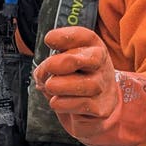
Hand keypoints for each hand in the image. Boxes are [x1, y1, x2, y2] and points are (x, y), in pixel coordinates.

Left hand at [33, 26, 145, 145]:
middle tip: (45, 70)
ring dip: (57, 86)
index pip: (83, 36)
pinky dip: (61, 103)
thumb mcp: (65, 64)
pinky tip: (57, 101)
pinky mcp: (101, 108)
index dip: (64, 36)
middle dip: (58, 64)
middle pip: (82, 60)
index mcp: (93, 47)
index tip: (49, 40)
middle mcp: (101, 64)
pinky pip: (79, 105)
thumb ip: (53, 62)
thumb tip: (41, 73)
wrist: (95, 109)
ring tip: (50, 87)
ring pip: (80, 85)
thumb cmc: (76, 80)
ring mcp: (103, 87)